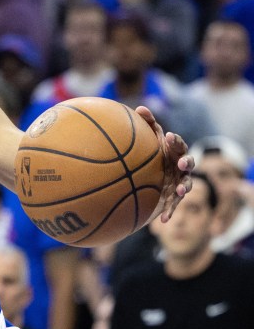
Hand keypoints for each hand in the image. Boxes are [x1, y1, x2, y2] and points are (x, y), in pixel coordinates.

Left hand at [136, 105, 192, 222]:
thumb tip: (139, 108)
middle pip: (188, 162)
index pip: (178, 144)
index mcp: (173, 151)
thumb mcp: (148, 138)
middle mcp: (180, 165)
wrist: (149, 175)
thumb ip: (147, 124)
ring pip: (187, 184)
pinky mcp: (174, 196)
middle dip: (186, 162)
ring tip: (180, 191)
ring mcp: (179, 181)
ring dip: (185, 188)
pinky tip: (163, 221)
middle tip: (181, 163)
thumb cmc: (151, 152)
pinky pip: (174, 205)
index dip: (176, 140)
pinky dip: (171, 211)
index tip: (169, 137)